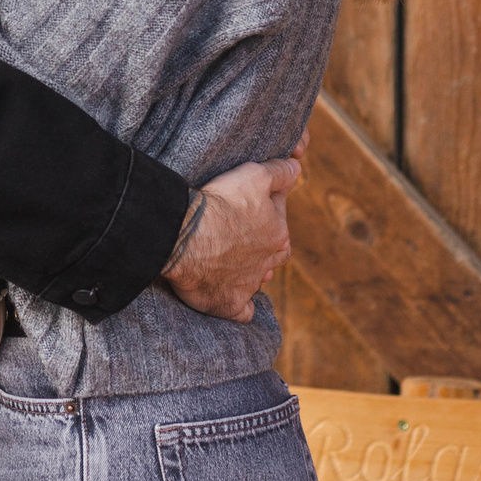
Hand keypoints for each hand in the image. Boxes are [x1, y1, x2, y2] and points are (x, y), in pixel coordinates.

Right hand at [161, 155, 301, 321]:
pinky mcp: (229, 304)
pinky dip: (239, 306)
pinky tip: (232, 298)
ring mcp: (249, 286)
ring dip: (250, 273)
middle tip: (239, 236)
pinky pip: (242, 312)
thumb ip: (280, 172)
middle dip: (261, 247)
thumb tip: (298, 169)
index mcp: (279, 235)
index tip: (243, 207)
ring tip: (231, 263)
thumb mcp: (254, 175)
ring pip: (257, 281)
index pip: (279, 223)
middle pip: (272, 255)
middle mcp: (268, 263)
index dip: (264, 212)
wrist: (183, 235)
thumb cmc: (219, 203)